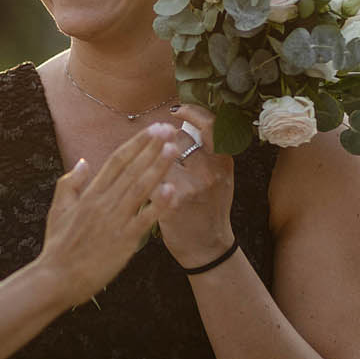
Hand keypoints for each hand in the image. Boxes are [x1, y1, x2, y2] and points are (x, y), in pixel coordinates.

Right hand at [39, 122, 169, 304]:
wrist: (57, 278)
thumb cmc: (58, 246)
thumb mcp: (58, 210)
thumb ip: (70, 184)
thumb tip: (83, 162)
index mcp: (90, 193)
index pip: (116, 161)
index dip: (136, 144)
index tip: (153, 129)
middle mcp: (103, 202)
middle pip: (132, 169)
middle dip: (152, 148)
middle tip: (170, 130)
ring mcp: (114, 221)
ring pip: (140, 188)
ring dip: (158, 168)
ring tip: (174, 149)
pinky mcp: (123, 241)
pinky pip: (144, 219)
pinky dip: (158, 205)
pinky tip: (172, 190)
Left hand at [147, 104, 236, 268]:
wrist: (207, 248)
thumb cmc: (210, 210)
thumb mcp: (220, 178)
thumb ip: (208, 154)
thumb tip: (187, 125)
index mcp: (223, 163)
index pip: (211, 126)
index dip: (193, 113)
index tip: (178, 110)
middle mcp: (209, 173)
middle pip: (178, 140)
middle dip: (164, 138)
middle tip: (156, 136)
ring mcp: (191, 188)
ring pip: (160, 159)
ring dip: (150, 157)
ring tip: (145, 155)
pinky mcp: (172, 204)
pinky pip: (150, 180)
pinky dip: (142, 176)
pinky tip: (136, 176)